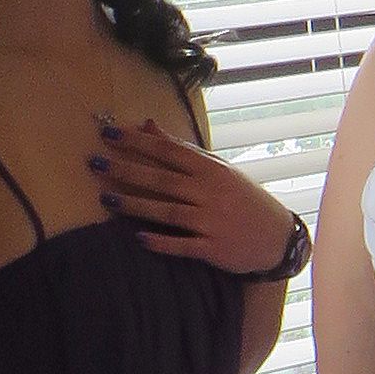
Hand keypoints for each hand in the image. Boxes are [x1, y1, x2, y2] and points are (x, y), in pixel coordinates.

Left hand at [97, 119, 301, 276]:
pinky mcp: (214, 248)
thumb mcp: (218, 170)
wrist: (278, 237)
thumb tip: (147, 125)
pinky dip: (161, 242)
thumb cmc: (243, 199)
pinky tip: (138, 238)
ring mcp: (212, 221)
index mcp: (211, 169)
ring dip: (135, 205)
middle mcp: (211, 193)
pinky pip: (183, 245)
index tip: (109, 133)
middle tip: (95, 162)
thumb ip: (182, 150)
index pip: (169, 151)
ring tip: (106, 199)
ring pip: (168, 211)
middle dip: (127, 170)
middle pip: (162, 179)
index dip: (137, 141)